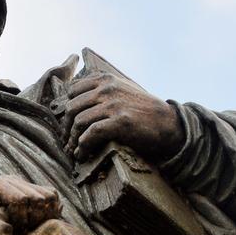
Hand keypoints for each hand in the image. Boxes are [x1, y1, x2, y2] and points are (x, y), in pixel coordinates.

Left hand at [59, 72, 182, 162]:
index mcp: (105, 79)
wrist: (169, 124)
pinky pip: (90, 135)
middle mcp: (107, 89)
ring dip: (72, 140)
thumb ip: (102, 90)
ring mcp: (113, 104)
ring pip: (78, 122)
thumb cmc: (144, 110)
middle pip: (71, 108)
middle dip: (66, 127)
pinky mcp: (119, 122)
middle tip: (66, 141)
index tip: (67, 123)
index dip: (66, 109)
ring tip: (73, 151)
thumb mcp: (123, 90)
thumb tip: (76, 102)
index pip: (72, 90)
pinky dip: (82, 147)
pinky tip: (82, 155)